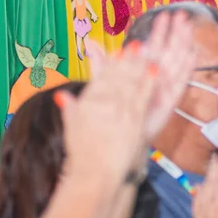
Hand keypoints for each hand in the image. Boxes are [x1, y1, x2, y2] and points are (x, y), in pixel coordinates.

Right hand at [58, 38, 158, 178]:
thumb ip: (70, 108)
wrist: (96, 172)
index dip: (112, 63)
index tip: (118, 51)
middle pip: (119, 76)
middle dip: (129, 59)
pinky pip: (144, 97)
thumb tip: (62, 95)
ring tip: (149, 52)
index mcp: (91, 102)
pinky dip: (149, 82)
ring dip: (140, 65)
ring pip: (133, 83)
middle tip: (138, 44)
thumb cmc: (83, 153)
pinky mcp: (136, 121)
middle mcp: (107, 103)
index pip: (102, 77)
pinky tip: (156, 71)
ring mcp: (123, 111)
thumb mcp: (72, 128)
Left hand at [85, 14, 195, 142]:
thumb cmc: (112, 115)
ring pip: (176, 62)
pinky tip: (193, 54)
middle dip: (175, 33)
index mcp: (141, 73)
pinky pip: (180, 83)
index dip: (159, 32)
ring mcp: (163, 89)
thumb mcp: (104, 86)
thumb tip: (90, 44)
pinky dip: (187, 69)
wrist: (118, 142)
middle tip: (181, 15)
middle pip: (168, 51)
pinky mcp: (169, 102)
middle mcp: (155, 79)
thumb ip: (101, 65)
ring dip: (183, 45)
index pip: (152, 47)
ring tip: (189, 28)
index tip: (164, 15)